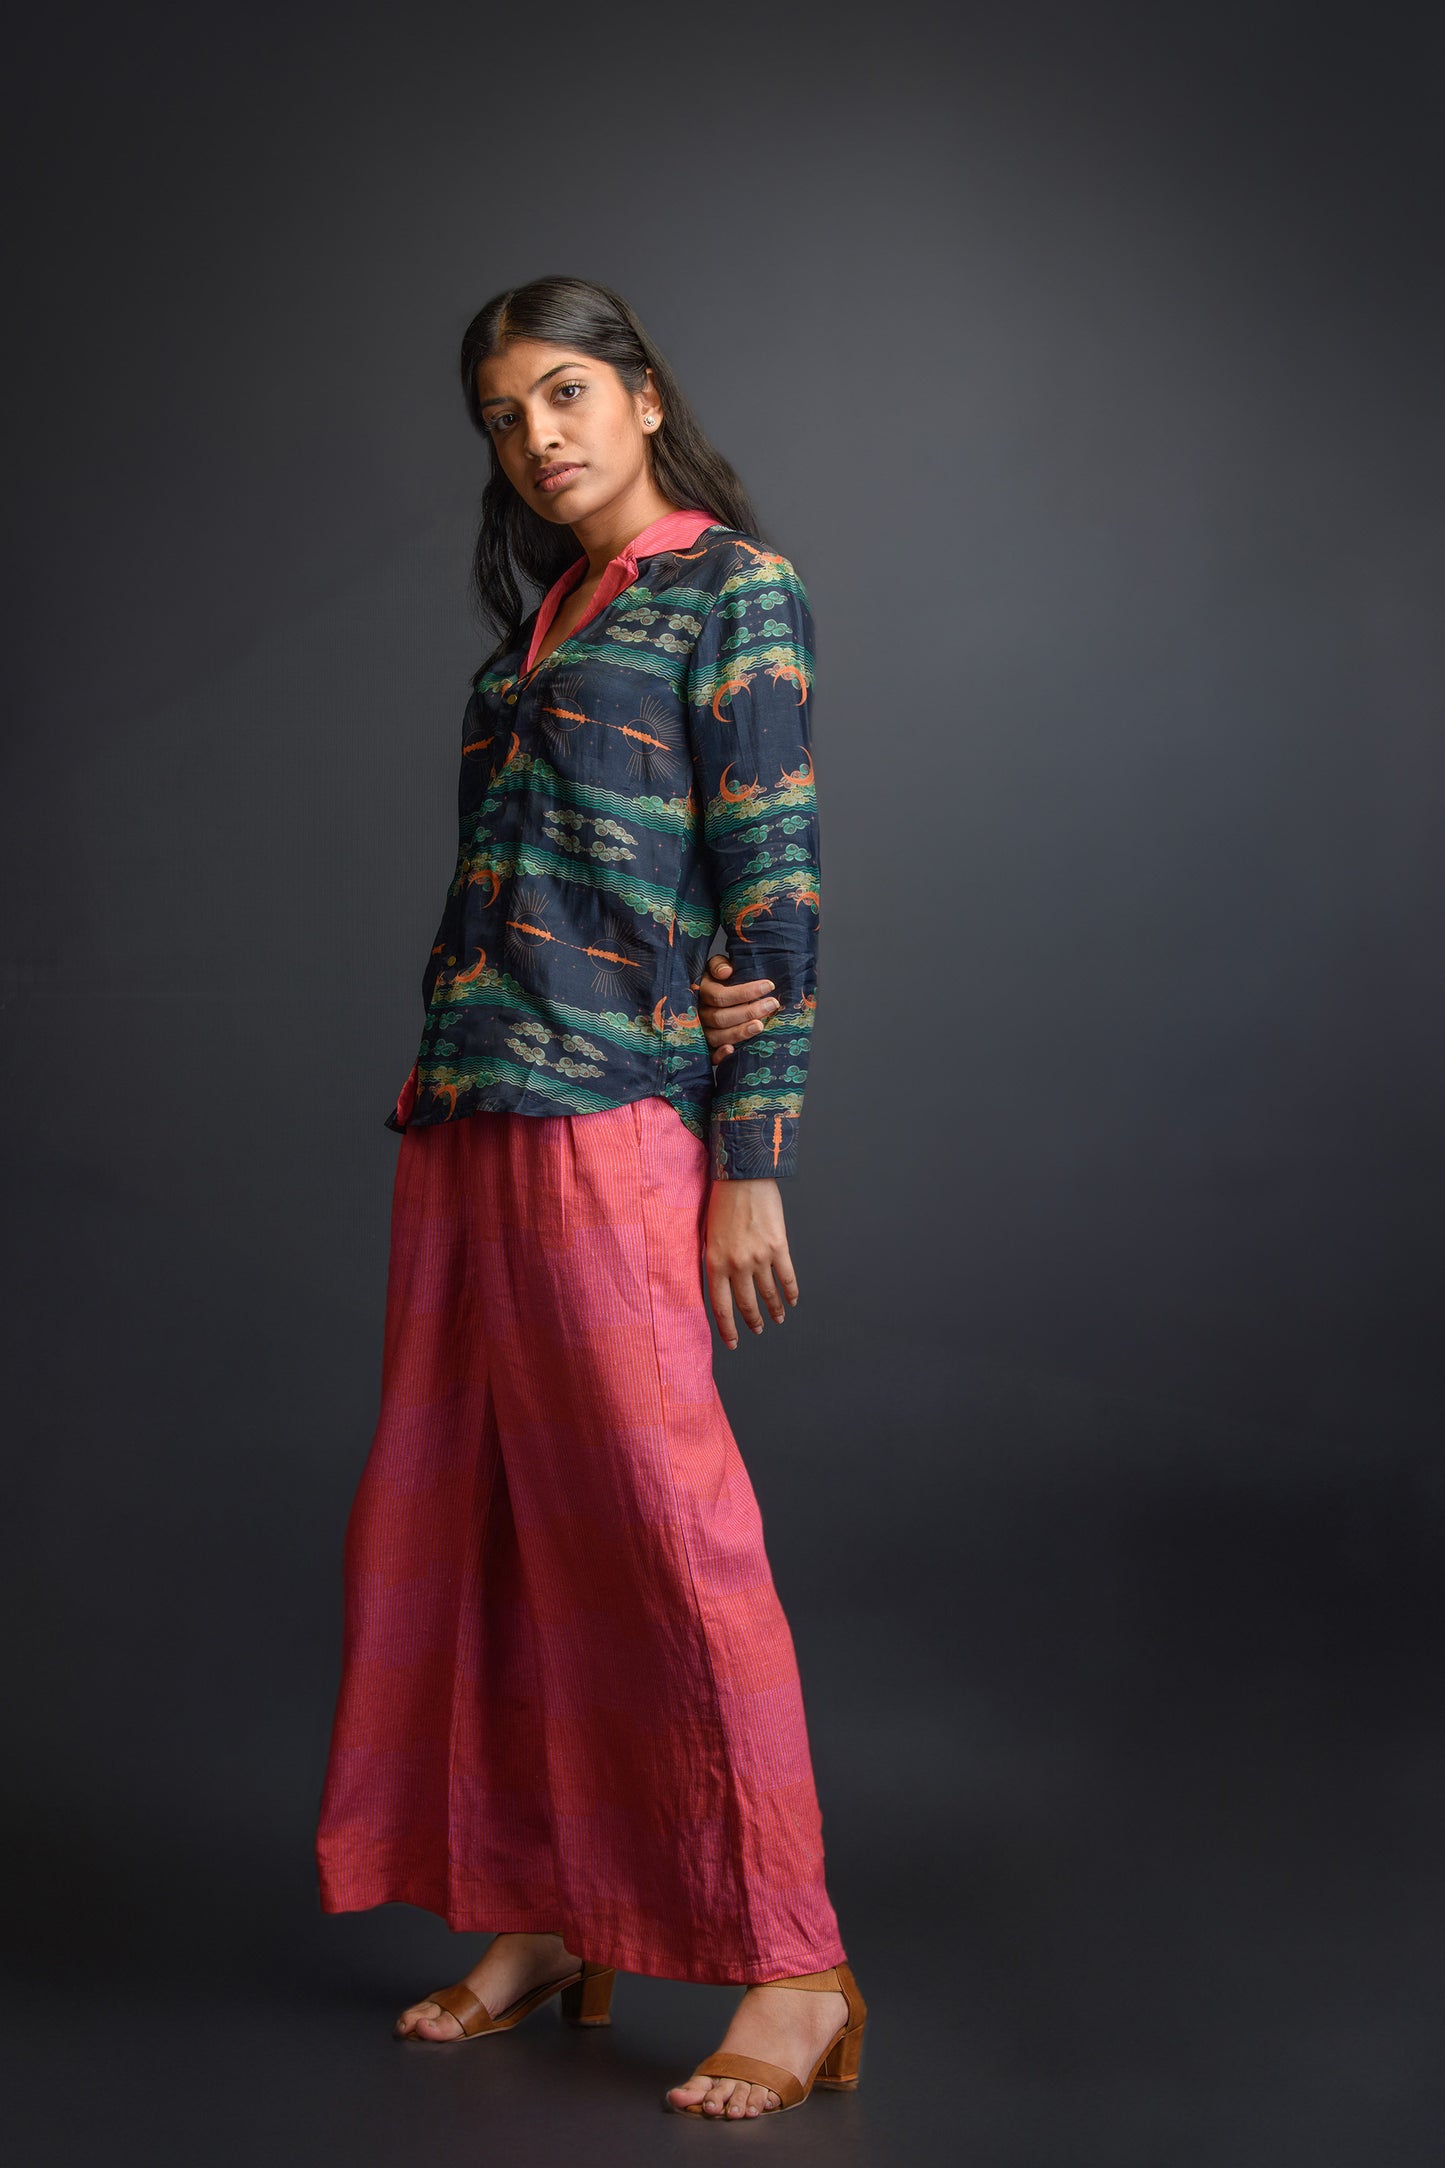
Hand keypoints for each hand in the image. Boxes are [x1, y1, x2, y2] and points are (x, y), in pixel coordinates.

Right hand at [696, 955, 778, 1062]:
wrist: (708, 994)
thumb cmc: (718, 980)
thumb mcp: (716, 967)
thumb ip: (719, 965)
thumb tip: (726, 972)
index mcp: (701, 991)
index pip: (720, 995)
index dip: (745, 992)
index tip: (769, 986)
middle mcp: (699, 1013)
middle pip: (720, 1017)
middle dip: (748, 1012)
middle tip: (771, 1005)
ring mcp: (701, 1031)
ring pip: (717, 1036)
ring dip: (739, 1032)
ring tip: (761, 1026)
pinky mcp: (706, 1047)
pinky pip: (709, 1055)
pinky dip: (719, 1055)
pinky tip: (732, 1051)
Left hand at [703, 1177, 797, 1349]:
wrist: (743, 1177)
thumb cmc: (720, 1202)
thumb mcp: (706, 1235)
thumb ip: (713, 1261)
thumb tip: (718, 1284)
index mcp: (715, 1263)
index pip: (721, 1307)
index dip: (727, 1329)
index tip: (733, 1343)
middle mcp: (737, 1265)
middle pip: (746, 1305)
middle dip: (753, 1322)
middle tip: (757, 1330)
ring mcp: (760, 1258)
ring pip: (769, 1294)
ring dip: (774, 1310)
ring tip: (777, 1319)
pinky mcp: (779, 1247)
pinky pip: (787, 1277)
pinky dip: (791, 1292)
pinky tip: (792, 1301)